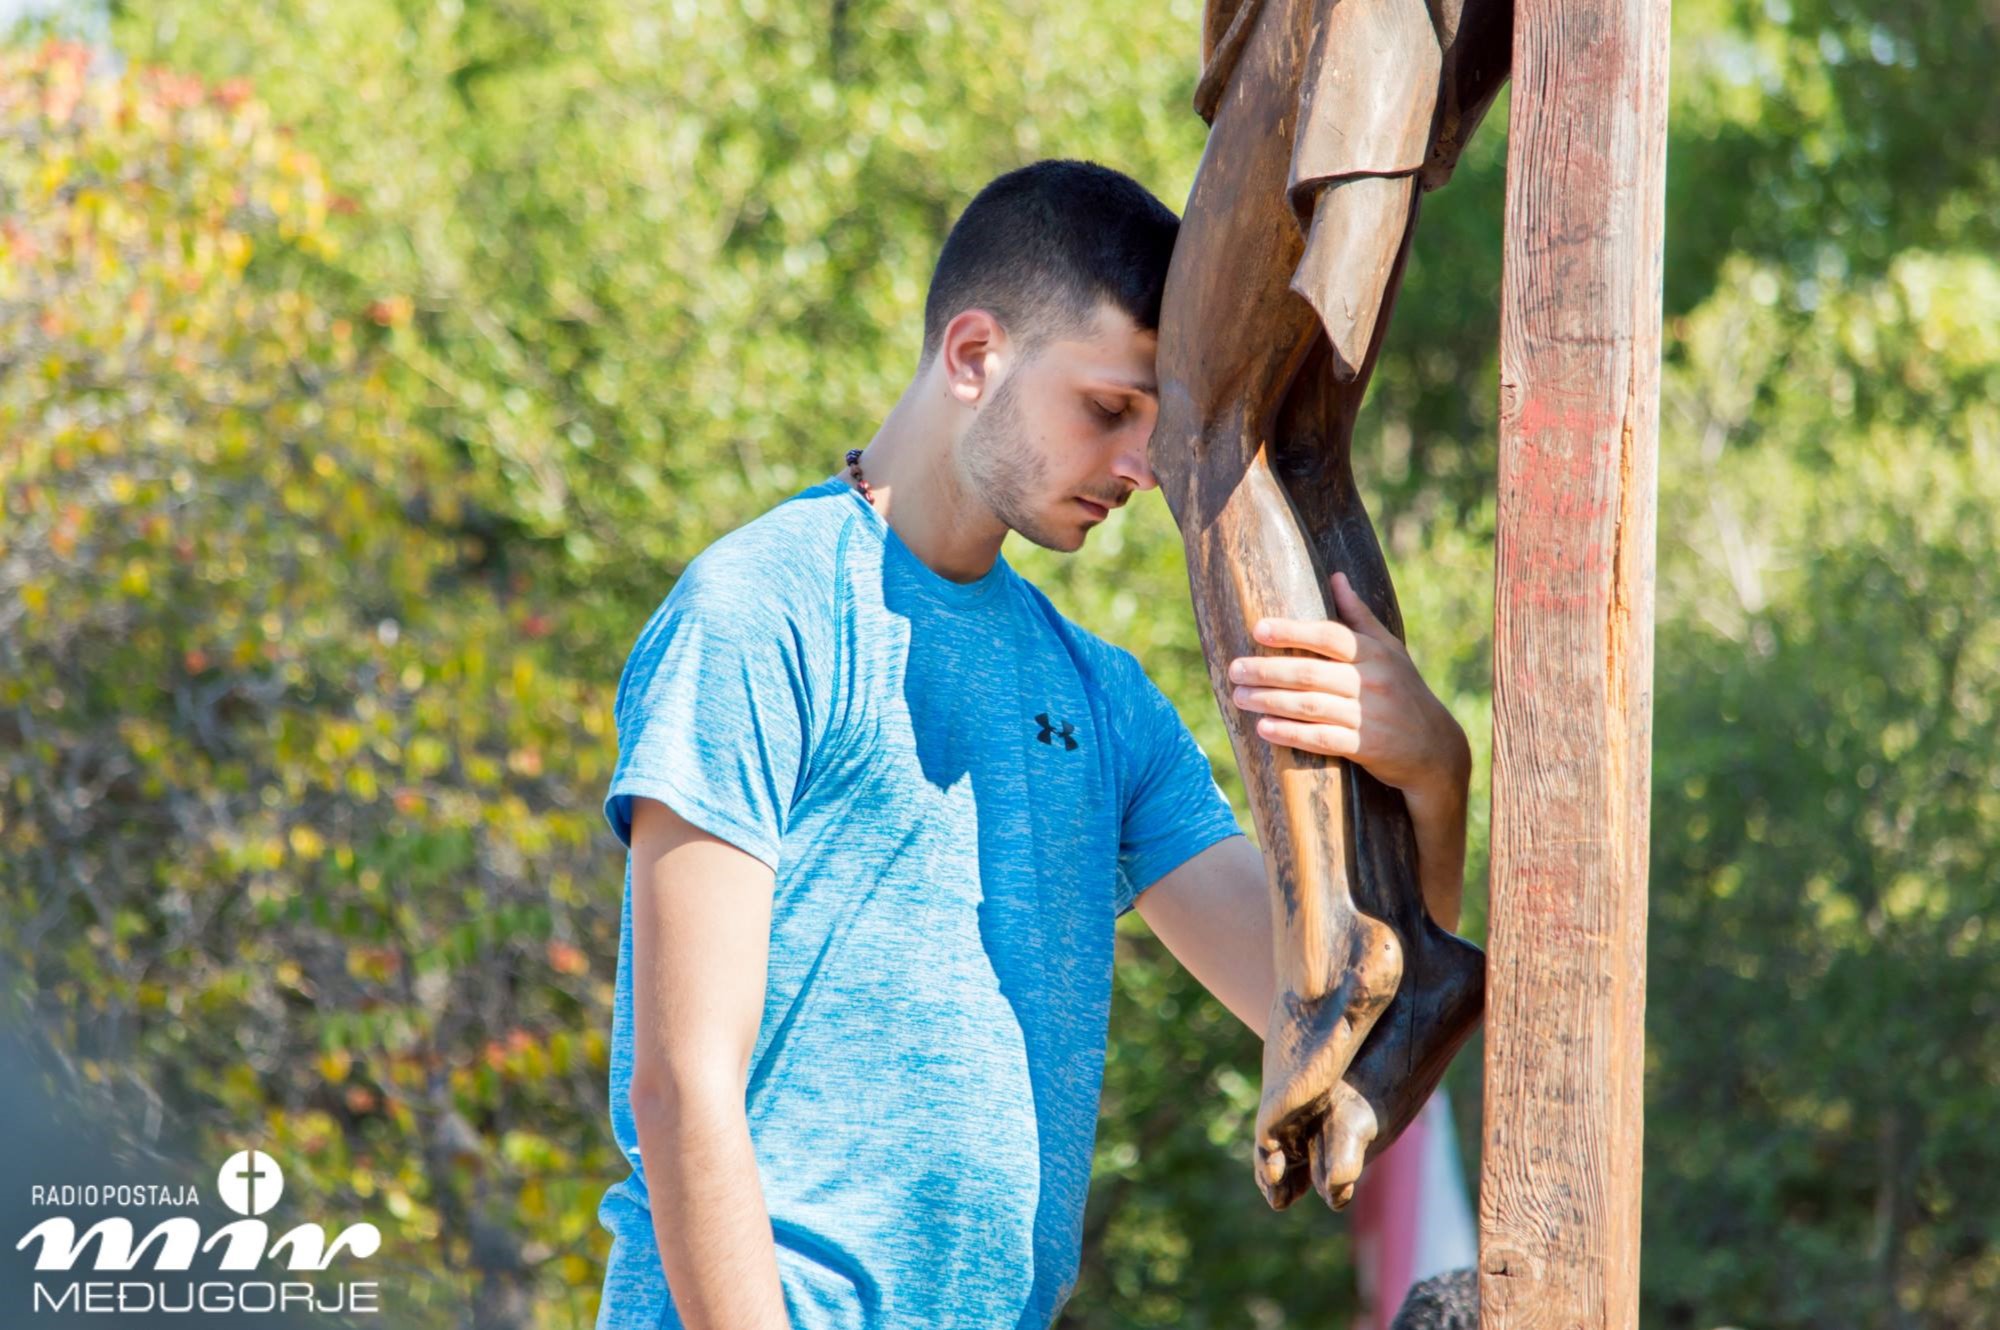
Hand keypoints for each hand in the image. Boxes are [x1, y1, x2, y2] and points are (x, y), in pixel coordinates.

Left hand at [1227, 571, 1468, 798]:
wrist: (1435, 748)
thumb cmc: (1404, 691)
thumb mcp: (1390, 650)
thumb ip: (1360, 616)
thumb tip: (1336, 576)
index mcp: (1375, 653)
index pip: (1329, 636)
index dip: (1293, 631)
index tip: (1258, 629)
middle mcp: (1372, 682)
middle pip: (1310, 673)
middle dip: (1268, 670)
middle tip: (1234, 670)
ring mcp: (1369, 716)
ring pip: (1310, 705)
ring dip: (1270, 701)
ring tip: (1239, 696)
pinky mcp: (1366, 747)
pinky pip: (1321, 739)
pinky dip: (1290, 734)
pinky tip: (1263, 729)